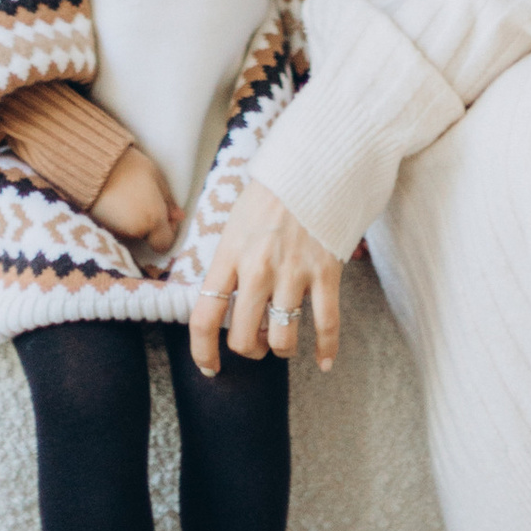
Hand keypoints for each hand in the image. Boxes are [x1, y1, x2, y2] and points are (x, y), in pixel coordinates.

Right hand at [92, 142, 181, 253]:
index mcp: (153, 219)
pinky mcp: (102, 228)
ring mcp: (117, 231)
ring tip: (130, 198)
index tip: (165, 215)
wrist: (94, 164)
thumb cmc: (130, 167)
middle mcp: (136, 231)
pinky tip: (118, 202)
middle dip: (150, 224)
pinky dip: (120, 220)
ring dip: (135, 222)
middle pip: (148, 237)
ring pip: (132, 234)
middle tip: (146, 202)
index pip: (164, 243)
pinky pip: (117, 229)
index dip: (167, 232)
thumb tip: (180, 216)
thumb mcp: (156, 177)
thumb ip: (169, 200)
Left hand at [187, 181, 346, 377]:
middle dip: (247, 350)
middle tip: (254, 344)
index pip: (205, 315)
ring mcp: (294, 273)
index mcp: (229, 254)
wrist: (313, 163)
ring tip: (282, 341)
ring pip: (282, 338)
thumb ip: (227, 264)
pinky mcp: (326, 272)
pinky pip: (327, 324)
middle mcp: (258, 269)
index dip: (203, 350)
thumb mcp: (234, 224)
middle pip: (243, 337)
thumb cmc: (270, 195)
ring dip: (281, 348)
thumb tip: (219, 302)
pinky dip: (326, 349)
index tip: (209, 366)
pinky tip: (324, 362)